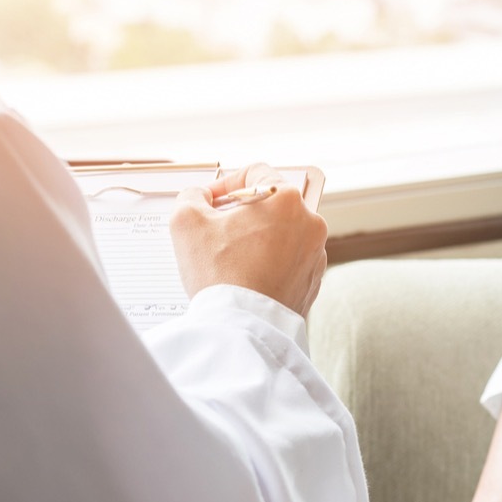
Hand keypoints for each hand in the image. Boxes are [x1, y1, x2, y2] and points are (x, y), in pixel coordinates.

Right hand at [170, 163, 327, 315]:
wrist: (243, 328)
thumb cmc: (219, 274)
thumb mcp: (186, 221)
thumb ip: (191, 196)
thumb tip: (200, 197)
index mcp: (286, 200)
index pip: (255, 173)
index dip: (225, 183)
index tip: (210, 202)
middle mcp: (310, 223)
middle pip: (270, 204)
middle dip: (241, 214)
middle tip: (216, 231)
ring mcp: (316, 254)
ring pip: (280, 234)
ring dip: (255, 239)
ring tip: (229, 259)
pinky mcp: (313, 281)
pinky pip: (287, 261)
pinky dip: (268, 263)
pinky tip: (245, 277)